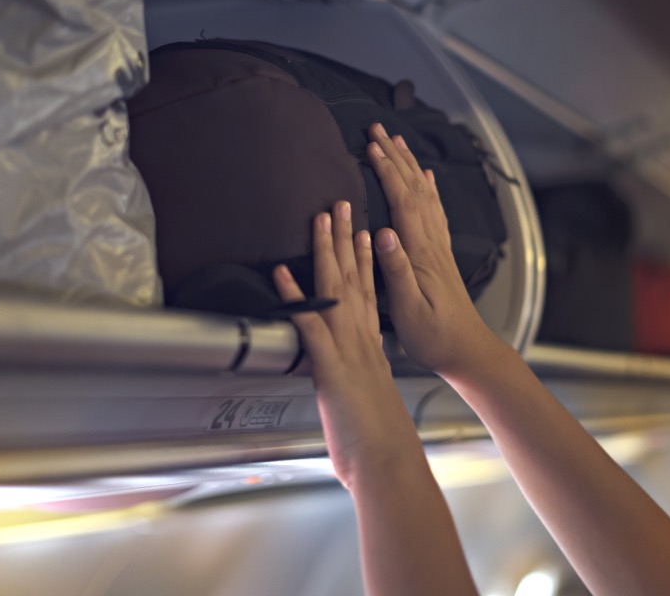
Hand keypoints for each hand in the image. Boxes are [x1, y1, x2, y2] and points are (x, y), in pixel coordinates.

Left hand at [273, 201, 423, 488]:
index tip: (364, 233)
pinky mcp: (332, 367)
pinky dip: (295, 296)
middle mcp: (362, 342)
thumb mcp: (365, 404)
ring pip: (336, 290)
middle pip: (354, 280)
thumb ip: (356, 386)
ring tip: (320, 218)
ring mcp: (348, 351)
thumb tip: (351, 384)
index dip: (366, 262)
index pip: (369, 294)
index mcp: (371, 349)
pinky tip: (282, 273)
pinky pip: (310, 324)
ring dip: (326, 251)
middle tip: (341, 205)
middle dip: (346, 239)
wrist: (387, 463)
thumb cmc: (375, 444)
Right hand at [366, 123, 509, 378]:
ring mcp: (440, 247)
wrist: (467, 350)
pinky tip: (427, 178)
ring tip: (398, 142)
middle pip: (414, 189)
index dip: (387, 171)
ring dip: (410, 165)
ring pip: (425, 194)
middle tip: (378, 129)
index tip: (370, 146)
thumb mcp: (409, 309)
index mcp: (421, 253)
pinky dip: (429, 188)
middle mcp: (432, 243)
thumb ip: (396, 270)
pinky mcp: (442, 255)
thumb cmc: (434, 336)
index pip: (402, 201)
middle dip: (395, 156)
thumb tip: (384, 233)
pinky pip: (435, 211)